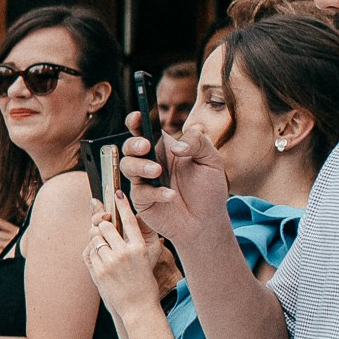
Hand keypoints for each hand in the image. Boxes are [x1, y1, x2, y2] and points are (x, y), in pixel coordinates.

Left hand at [83, 192, 167, 319]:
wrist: (138, 307)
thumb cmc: (144, 282)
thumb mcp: (147, 259)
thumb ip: (137, 241)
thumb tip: (127, 222)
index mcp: (139, 247)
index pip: (130, 220)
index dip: (122, 204)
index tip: (118, 193)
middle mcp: (125, 252)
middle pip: (106, 226)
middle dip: (103, 225)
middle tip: (104, 227)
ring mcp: (111, 262)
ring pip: (95, 238)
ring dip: (96, 239)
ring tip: (104, 247)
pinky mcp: (99, 271)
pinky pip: (90, 252)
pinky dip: (94, 252)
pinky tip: (102, 260)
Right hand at [123, 112, 231, 249]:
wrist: (207, 222)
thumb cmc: (209, 190)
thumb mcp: (212, 160)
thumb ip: (197, 143)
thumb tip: (176, 145)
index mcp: (166, 149)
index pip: (147, 131)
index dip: (137, 122)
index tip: (137, 117)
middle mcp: (151, 162)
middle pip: (130, 146)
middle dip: (133, 143)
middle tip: (145, 146)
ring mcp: (144, 181)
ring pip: (126, 166)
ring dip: (139, 165)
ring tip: (157, 171)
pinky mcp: (142, 200)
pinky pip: (139, 191)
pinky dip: (155, 192)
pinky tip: (171, 195)